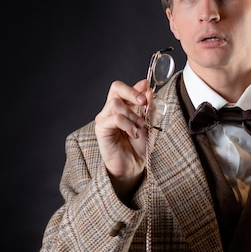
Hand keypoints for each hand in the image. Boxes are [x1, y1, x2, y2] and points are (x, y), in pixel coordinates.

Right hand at [94, 78, 150, 199]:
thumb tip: (149, 91)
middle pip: (116, 88)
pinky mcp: (101, 129)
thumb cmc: (138, 146)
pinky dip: (128, 125)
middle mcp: (111, 110)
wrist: (132, 166)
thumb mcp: (149, 124)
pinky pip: (114, 118)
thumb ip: (149, 108)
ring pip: (115, 103)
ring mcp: (104, 118)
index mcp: (123, 107)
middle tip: (143, 102)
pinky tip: (134, 134)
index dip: (136, 86)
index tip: (147, 86)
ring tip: (140, 127)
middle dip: (132, 92)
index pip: (124, 88)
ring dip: (132, 114)